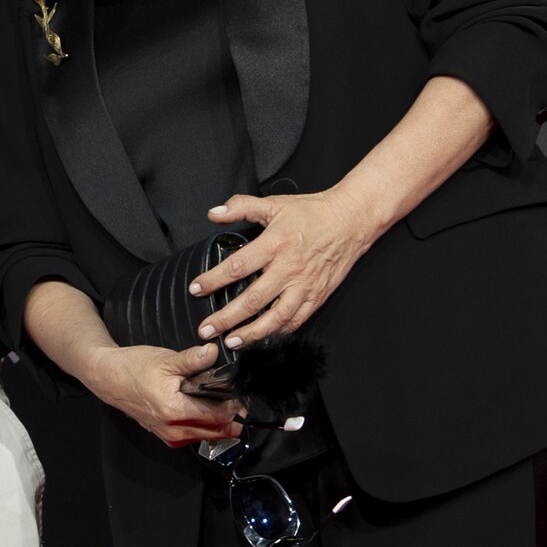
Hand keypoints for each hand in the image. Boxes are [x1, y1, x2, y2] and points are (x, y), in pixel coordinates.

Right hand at [84, 340, 243, 450]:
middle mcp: (174, 430)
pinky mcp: (166, 436)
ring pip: (208, 435)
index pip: (219, 416)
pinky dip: (205, 425)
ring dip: (220, 422)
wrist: (109, 378)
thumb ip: (193, 359)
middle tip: (238, 400)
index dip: (236, 406)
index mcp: (175, 412)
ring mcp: (170, 436)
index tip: (242, 394)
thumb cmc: (133, 369)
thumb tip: (213, 353)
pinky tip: (206, 410)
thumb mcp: (165, 360)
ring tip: (223, 402)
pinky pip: (195, 435)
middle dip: (232, 416)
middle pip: (218, 431)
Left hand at [190, 191, 373, 341]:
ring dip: (252, 333)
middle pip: (252, 300)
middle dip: (226, 318)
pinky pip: (296, 321)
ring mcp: (304, 286)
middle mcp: (288, 269)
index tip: (196, 289)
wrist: (350, 221)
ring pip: (275, 317)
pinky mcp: (317, 297)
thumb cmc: (311, 213)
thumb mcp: (274, 204)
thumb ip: (241, 207)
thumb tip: (213, 213)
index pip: (237, 266)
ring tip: (232, 342)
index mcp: (275, 244)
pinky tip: (263, 339)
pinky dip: (279, 333)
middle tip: (206, 329)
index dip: (214, 280)